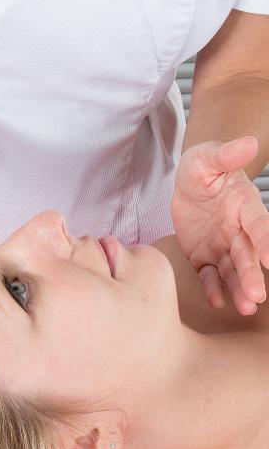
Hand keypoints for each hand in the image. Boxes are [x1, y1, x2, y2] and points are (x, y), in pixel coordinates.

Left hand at [171, 135, 268, 314]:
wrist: (188, 182)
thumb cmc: (203, 167)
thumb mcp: (207, 157)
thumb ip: (225, 154)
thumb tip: (248, 142)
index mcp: (244, 207)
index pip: (260, 225)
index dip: (267, 241)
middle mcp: (237, 230)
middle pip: (247, 255)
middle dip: (252, 275)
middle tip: (258, 295)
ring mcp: (221, 245)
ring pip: (231, 269)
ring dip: (237, 287)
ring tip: (244, 307)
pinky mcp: (203, 255)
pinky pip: (208, 274)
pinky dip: (212, 288)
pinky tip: (217, 302)